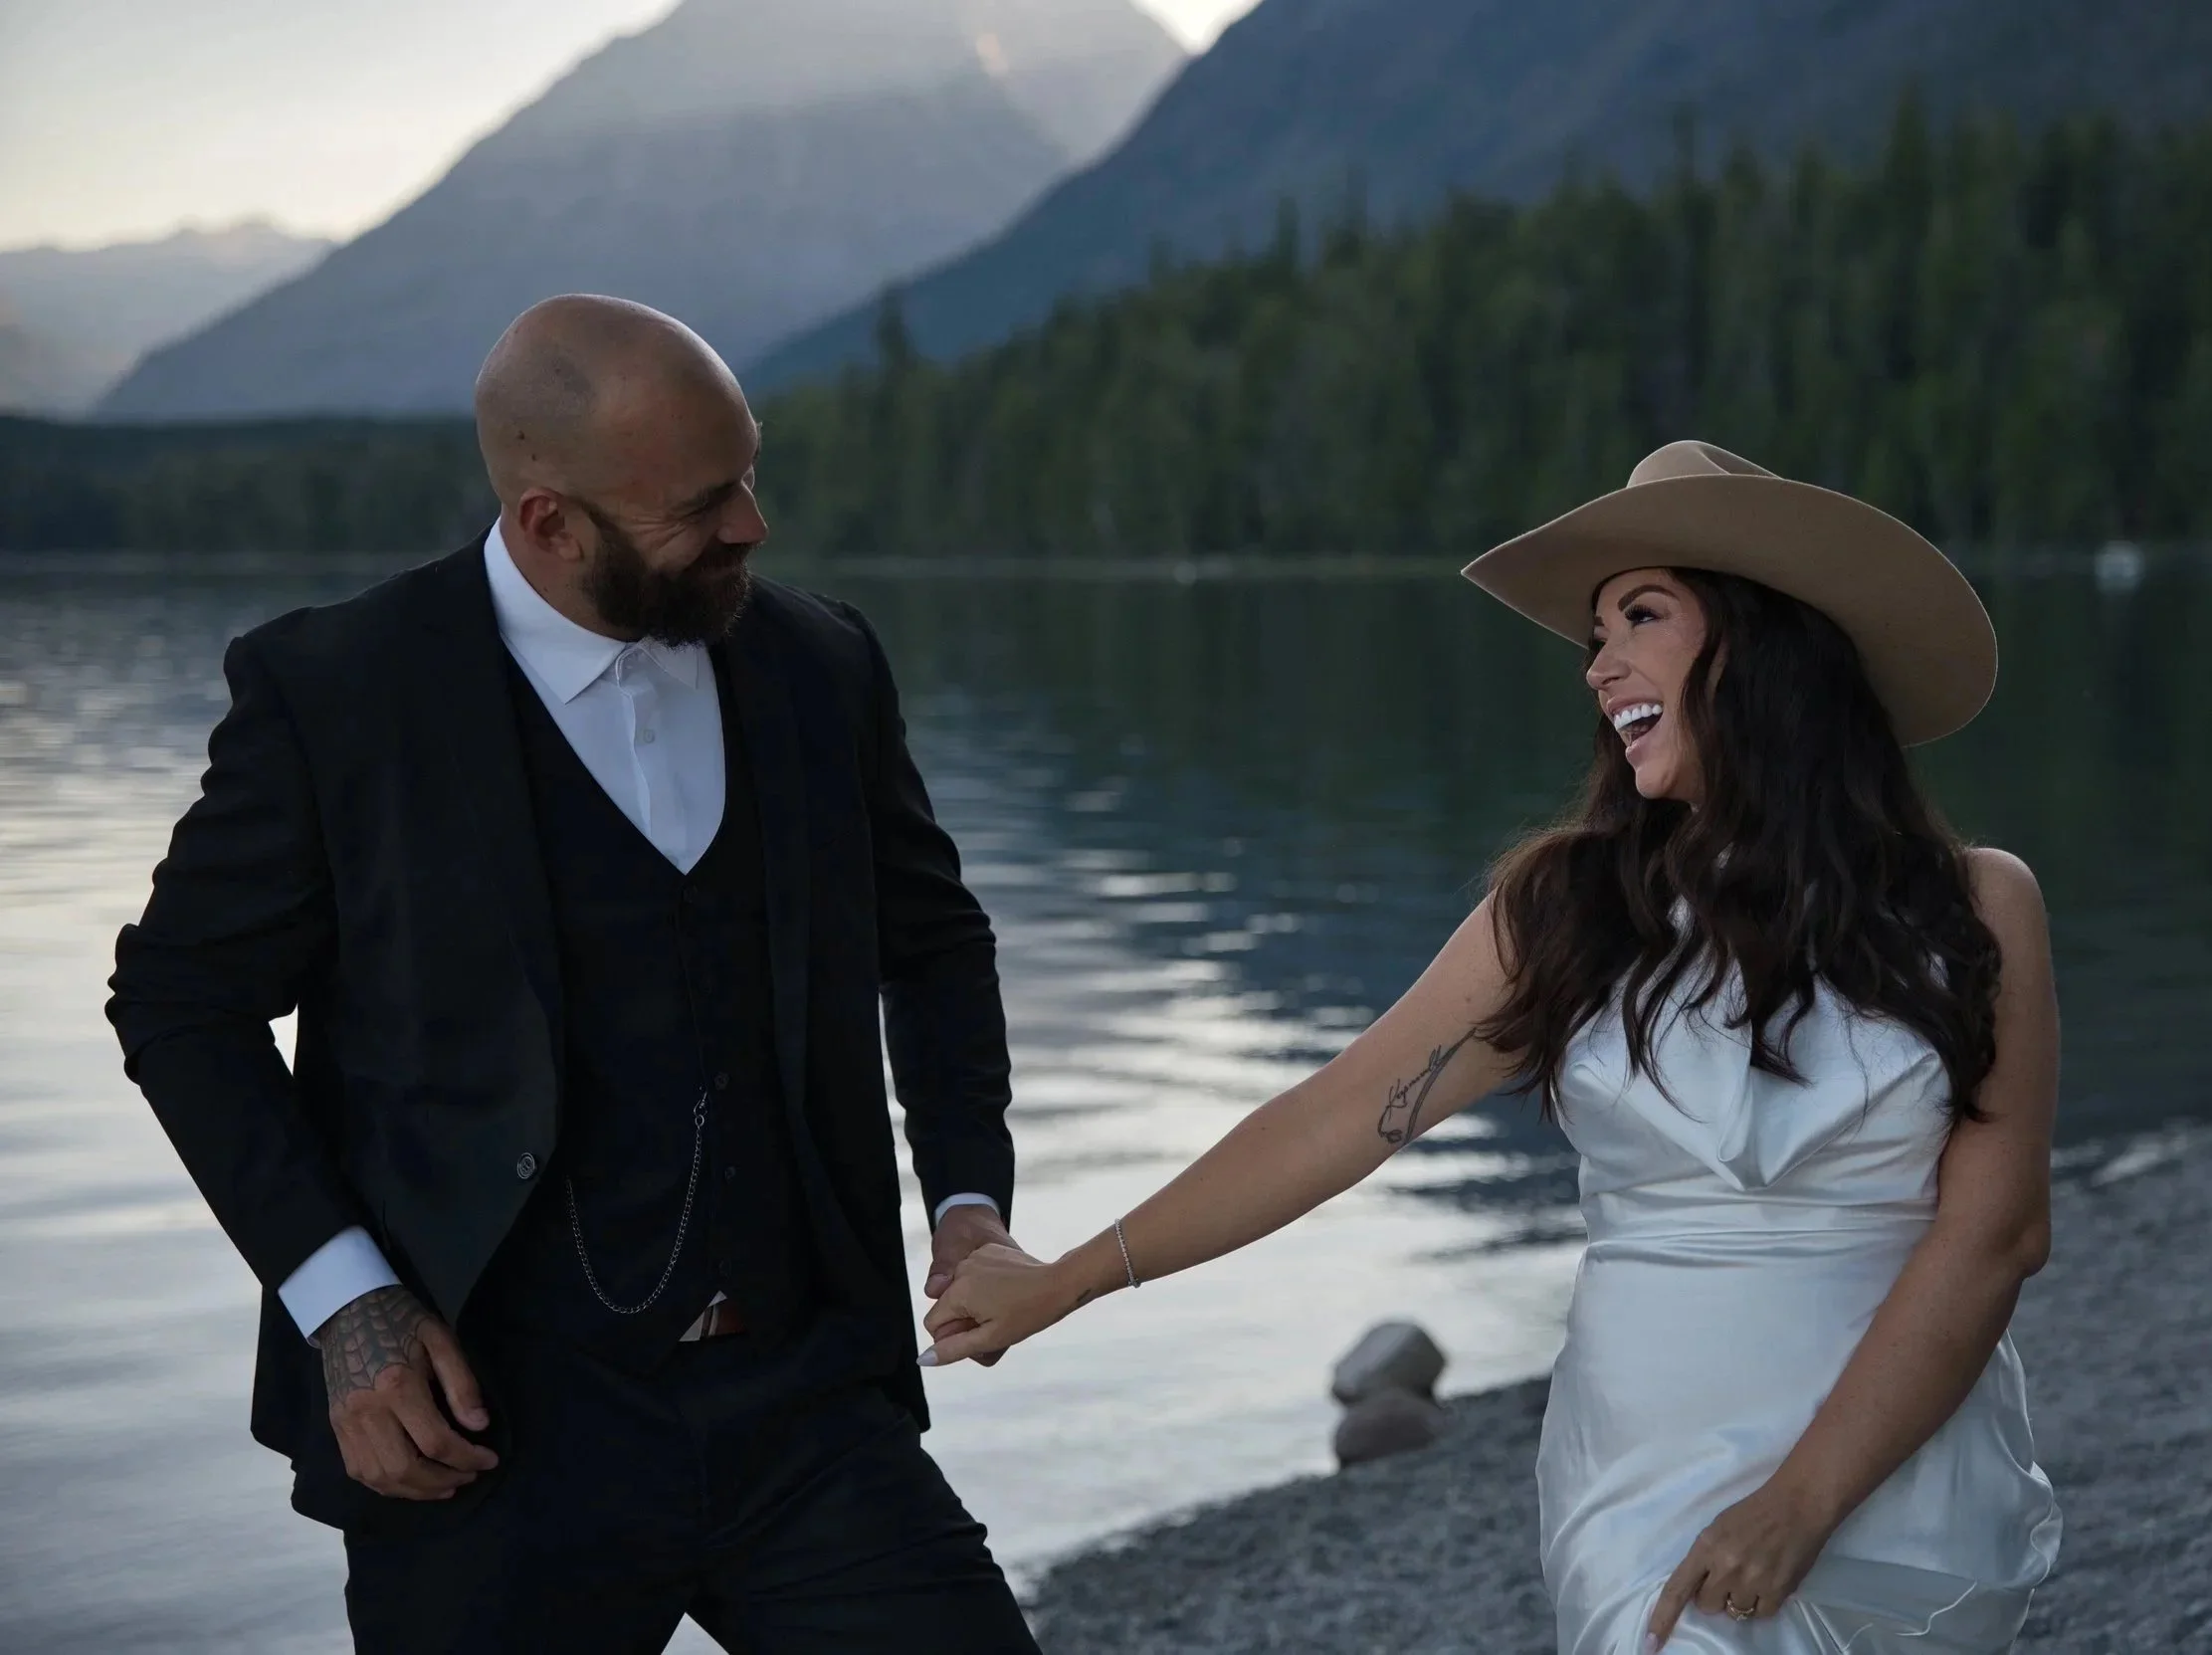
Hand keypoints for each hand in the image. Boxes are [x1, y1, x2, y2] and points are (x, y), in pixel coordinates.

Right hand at [317, 1284, 499, 1499]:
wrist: (349, 1310)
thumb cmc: (402, 1321)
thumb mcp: (441, 1340)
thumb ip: (462, 1384)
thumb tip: (479, 1426)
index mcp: (397, 1386)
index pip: (436, 1441)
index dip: (467, 1458)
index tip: (489, 1460)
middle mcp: (367, 1411)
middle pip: (406, 1469)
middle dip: (443, 1481)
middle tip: (469, 1477)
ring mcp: (346, 1423)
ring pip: (380, 1478)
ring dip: (416, 1491)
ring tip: (445, 1485)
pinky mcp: (335, 1428)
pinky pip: (360, 1472)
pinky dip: (388, 1486)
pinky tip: (412, 1482)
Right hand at [921, 1241, 1078, 1366]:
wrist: (1059, 1283)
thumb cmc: (1027, 1314)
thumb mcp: (990, 1339)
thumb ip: (953, 1349)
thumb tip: (922, 1359)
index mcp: (957, 1292)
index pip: (933, 1324)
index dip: (953, 1337)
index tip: (980, 1336)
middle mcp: (960, 1270)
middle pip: (947, 1307)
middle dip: (964, 1321)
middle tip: (995, 1326)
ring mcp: (974, 1257)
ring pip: (961, 1291)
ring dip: (974, 1304)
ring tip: (1003, 1309)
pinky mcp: (988, 1251)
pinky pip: (974, 1275)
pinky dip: (984, 1286)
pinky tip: (1007, 1292)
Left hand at [1647, 1476, 1838, 1646]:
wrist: (1797, 1505)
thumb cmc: (1753, 1513)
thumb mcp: (1717, 1529)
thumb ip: (1704, 1559)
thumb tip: (1695, 1590)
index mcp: (1706, 1546)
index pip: (1677, 1589)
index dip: (1662, 1618)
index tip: (1649, 1644)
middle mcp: (1726, 1566)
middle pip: (1706, 1605)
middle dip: (1713, 1596)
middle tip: (1729, 1576)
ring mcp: (1752, 1581)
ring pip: (1734, 1612)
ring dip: (1740, 1599)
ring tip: (1753, 1573)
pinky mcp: (1778, 1591)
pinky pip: (1761, 1614)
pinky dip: (1762, 1603)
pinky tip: (1769, 1581)